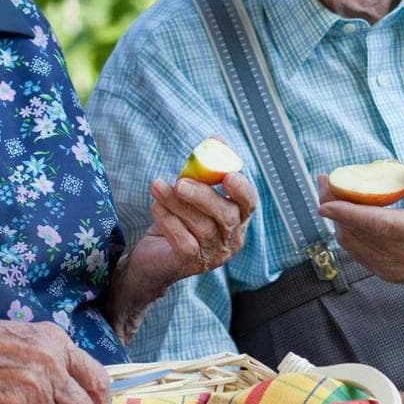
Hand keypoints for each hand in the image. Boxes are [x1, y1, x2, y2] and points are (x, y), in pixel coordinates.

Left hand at [104, 166, 257, 341]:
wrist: (153, 256)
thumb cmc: (179, 219)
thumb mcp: (191, 191)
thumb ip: (205, 168)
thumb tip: (218, 140)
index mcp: (237, 218)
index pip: (249, 203)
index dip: (242, 189)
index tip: (228, 175)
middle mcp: (231, 239)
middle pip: (226, 216)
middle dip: (203, 196)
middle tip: (180, 182)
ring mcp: (214, 255)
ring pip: (202, 227)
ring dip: (177, 204)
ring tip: (156, 186)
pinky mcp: (193, 264)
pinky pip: (184, 242)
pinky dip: (168, 222)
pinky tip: (155, 208)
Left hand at [317, 156, 403, 298]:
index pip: (384, 225)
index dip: (351, 213)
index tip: (327, 200)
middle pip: (362, 235)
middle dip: (336, 209)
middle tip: (325, 182)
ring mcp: (401, 271)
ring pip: (354, 246)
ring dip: (338, 220)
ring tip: (332, 193)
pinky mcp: (391, 276)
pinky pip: (358, 253)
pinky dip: (348, 232)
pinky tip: (347, 213)